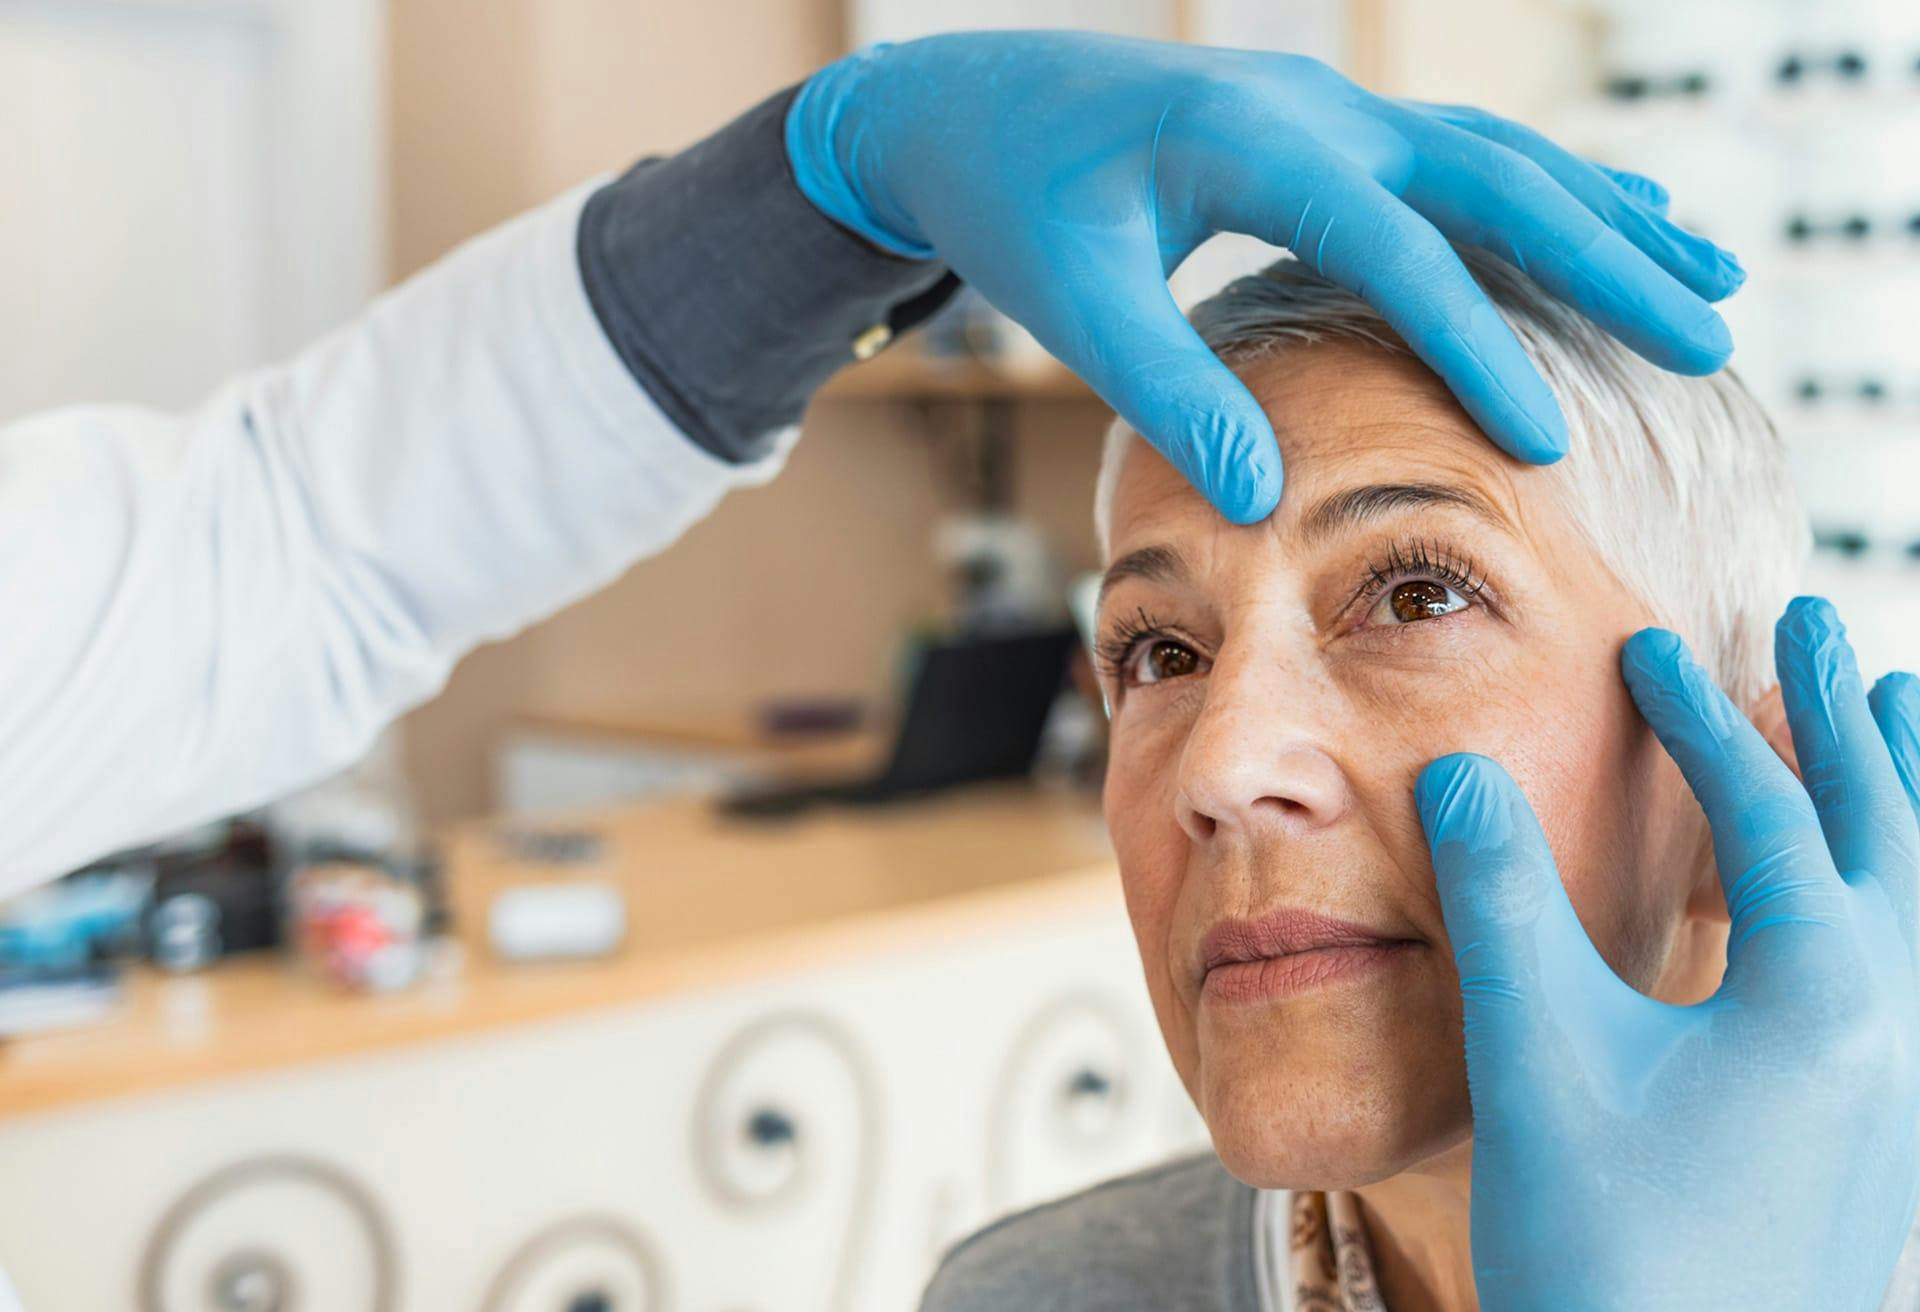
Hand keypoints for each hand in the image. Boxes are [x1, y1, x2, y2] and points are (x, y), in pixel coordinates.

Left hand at [786, 33, 1743, 522]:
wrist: (970, 107)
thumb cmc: (1013, 206)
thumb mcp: (1074, 303)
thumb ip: (1166, 392)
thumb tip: (1263, 498)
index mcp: (1255, 145)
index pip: (1396, 250)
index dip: (1476, 345)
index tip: (1546, 438)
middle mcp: (1317, 109)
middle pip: (1497, 179)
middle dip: (1607, 262)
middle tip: (1707, 339)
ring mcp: (1332, 105)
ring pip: (1501, 155)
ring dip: (1605, 217)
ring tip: (1708, 279)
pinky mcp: (1329, 125)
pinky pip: (1463, 153)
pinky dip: (1548, 191)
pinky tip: (1611, 216)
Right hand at [1415, 596, 1919, 1310]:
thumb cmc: (1615, 1254)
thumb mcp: (1537, 1058)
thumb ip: (1501, 902)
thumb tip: (1463, 774)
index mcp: (1823, 990)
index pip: (1767, 808)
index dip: (1700, 716)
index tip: (1651, 650)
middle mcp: (1898, 1021)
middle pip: (1891, 822)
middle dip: (1843, 713)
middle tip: (1812, 622)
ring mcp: (1911, 1080)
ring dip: (1908, 788)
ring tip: (1901, 707)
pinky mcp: (1896, 1129)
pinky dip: (1906, 885)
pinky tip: (1880, 890)